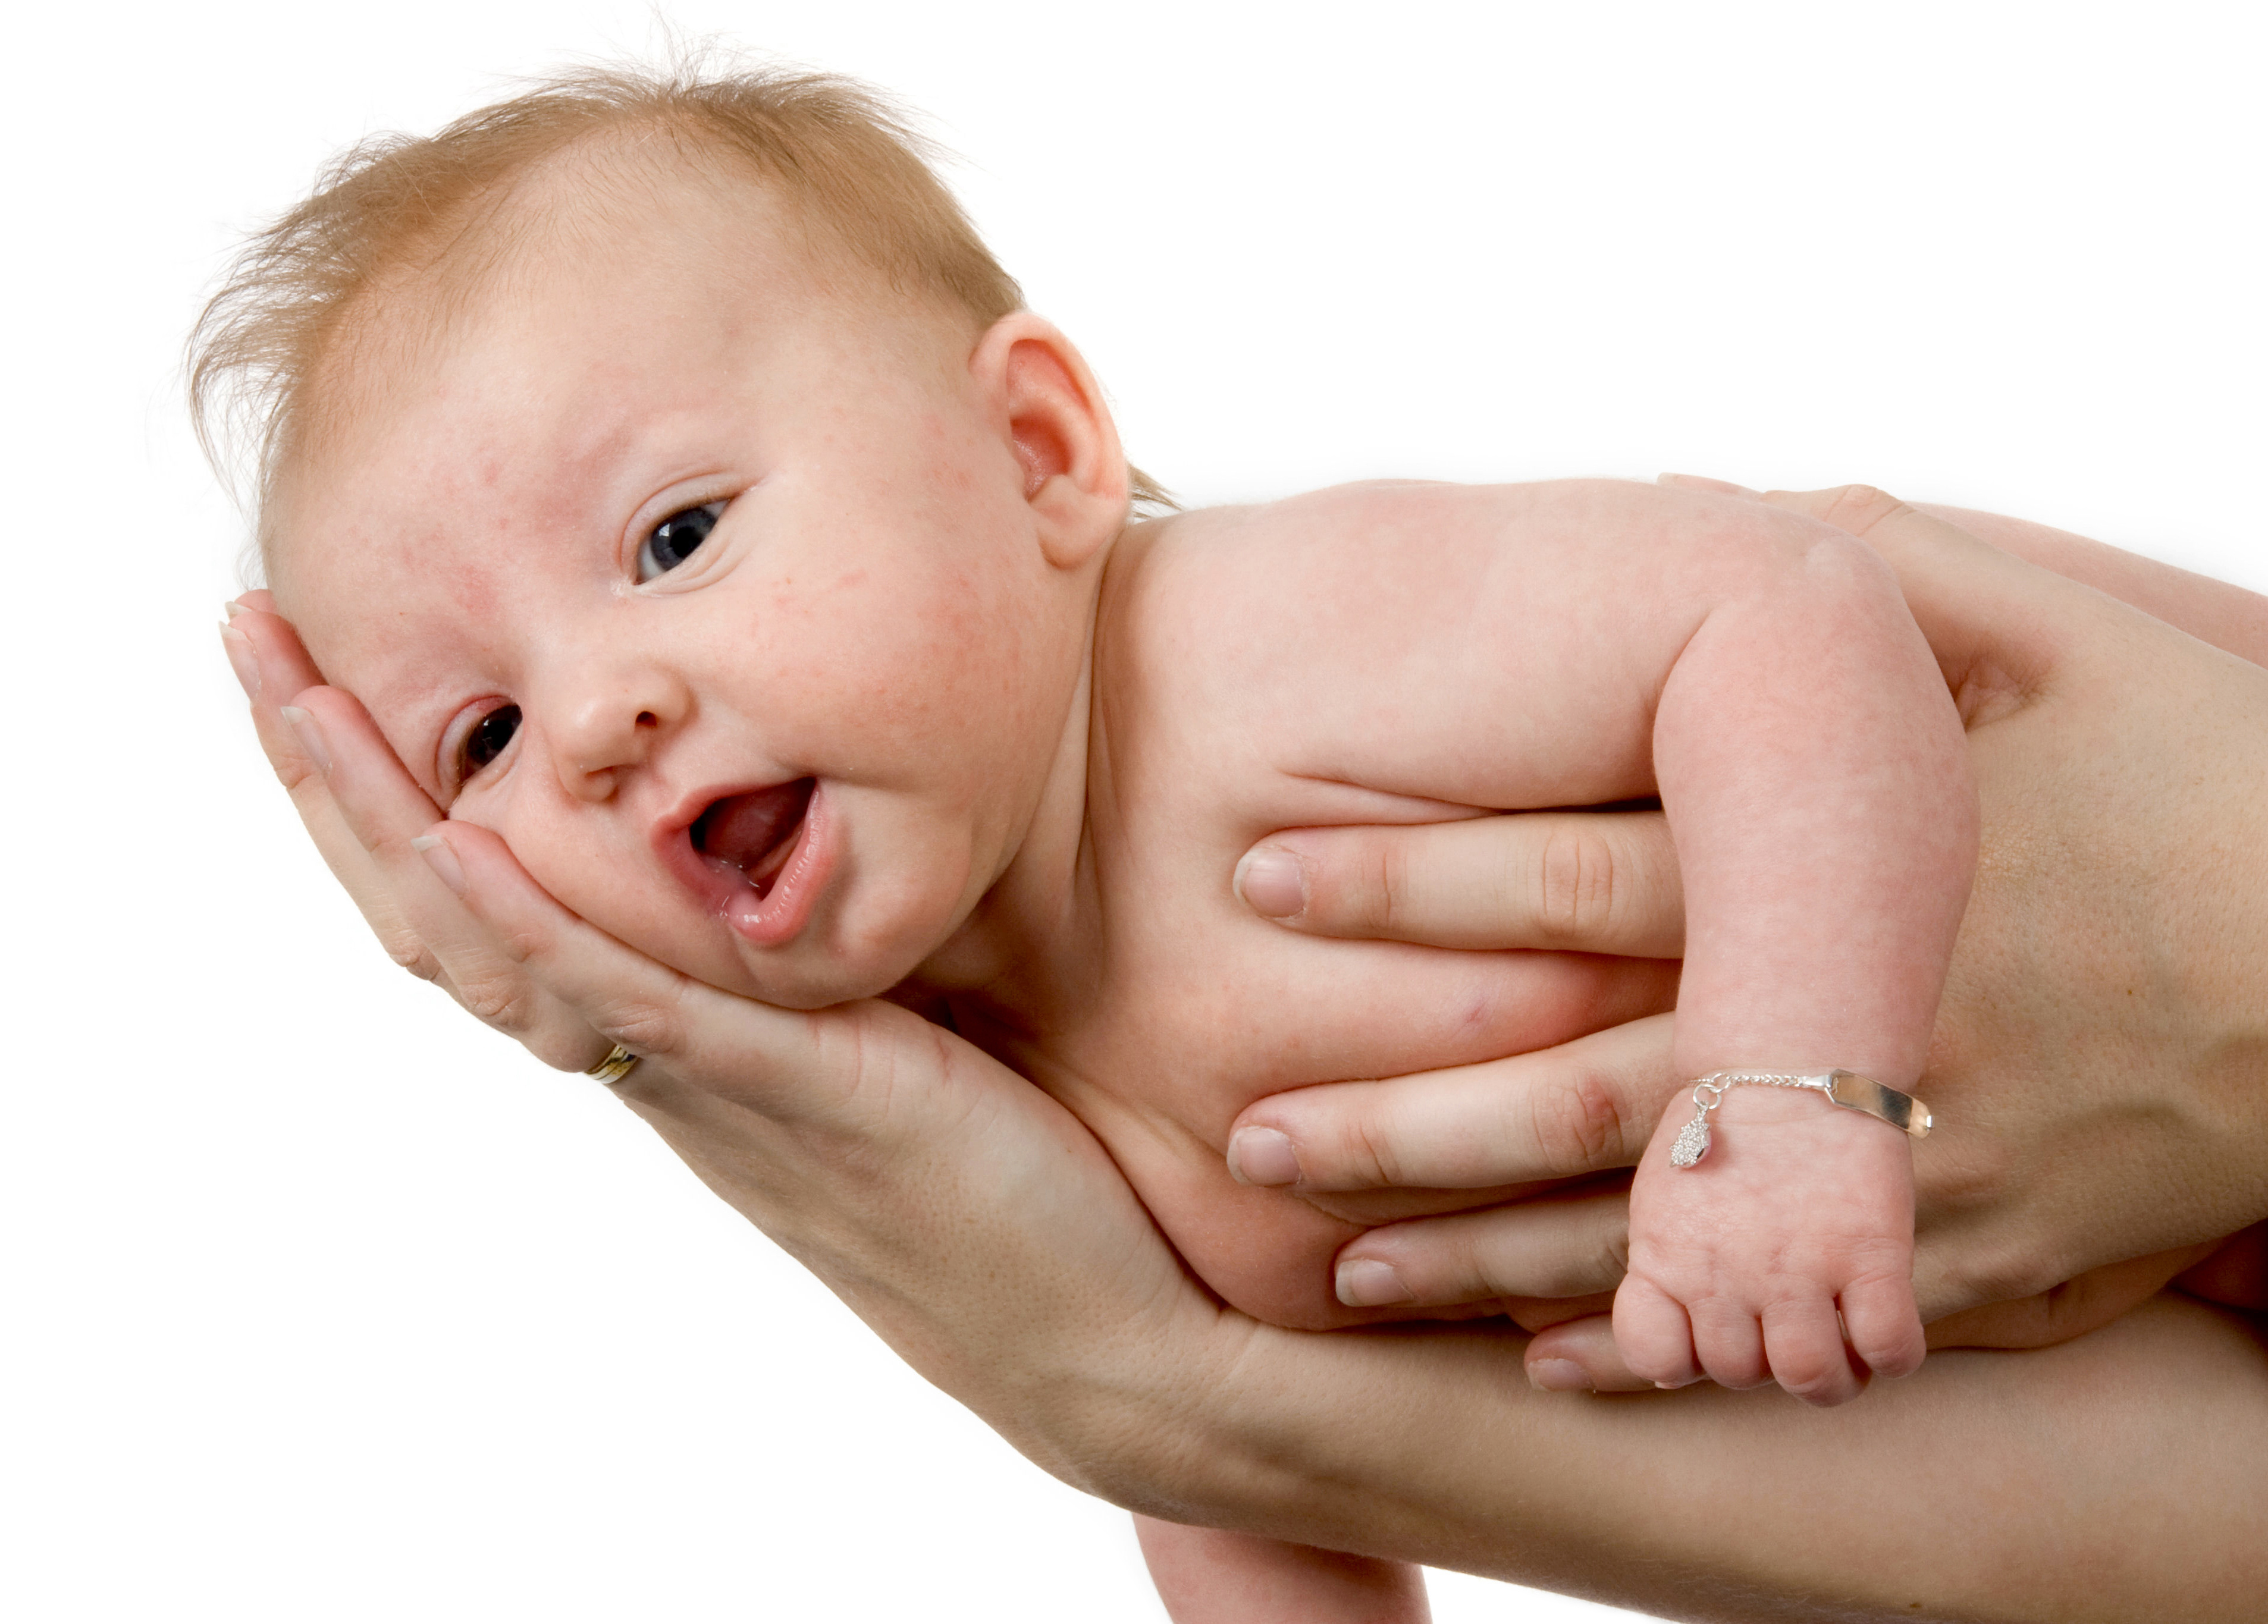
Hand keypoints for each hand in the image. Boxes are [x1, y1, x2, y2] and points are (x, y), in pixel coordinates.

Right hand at [219, 599, 1225, 1484]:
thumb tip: (772, 840)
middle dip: (337, 775)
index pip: (479, 901)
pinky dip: (540, 927)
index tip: (314, 669)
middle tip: (250, 636)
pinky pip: (636, 1003)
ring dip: (389, 819)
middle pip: (443, 909)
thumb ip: (789, 953)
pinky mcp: (790, 1093)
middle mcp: (648, 1057)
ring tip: (302, 698)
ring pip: (503, 946)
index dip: (381, 791)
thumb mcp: (864, 1023)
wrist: (1073, 1323)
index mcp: (659, 1033)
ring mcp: (705, 1079)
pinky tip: (465, 843)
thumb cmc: (986, 1166)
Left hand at [1228, 488, 2267, 1386]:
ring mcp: (1901, 1160)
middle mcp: (1848, 1023)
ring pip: (1652, 1224)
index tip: (1263, 871)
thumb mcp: (2073, 639)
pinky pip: (1778, 1308)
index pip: (1573, 874)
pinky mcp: (1968, 1255)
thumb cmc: (2211, 785)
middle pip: (1575, 1077)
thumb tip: (1753, 503)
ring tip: (1337, 1267)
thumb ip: (1903, 571)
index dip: (1411, 876)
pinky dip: (1657, 1336)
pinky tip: (1535, 1360)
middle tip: (1243, 1128)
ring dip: (1484, 1252)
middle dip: (1401, 1111)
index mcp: (1834, 865)